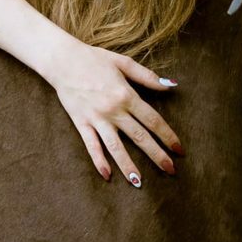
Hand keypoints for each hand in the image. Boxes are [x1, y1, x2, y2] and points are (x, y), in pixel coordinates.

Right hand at [46, 39, 182, 186]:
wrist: (62, 60)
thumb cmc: (94, 59)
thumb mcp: (123, 62)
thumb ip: (147, 76)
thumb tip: (170, 86)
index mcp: (126, 95)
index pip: (153, 120)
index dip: (168, 136)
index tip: (179, 150)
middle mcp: (113, 110)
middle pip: (139, 137)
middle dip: (156, 155)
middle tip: (170, 170)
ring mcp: (96, 119)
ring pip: (116, 147)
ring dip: (129, 165)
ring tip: (139, 182)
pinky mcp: (81, 123)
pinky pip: (91, 146)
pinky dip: (99, 161)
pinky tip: (107, 175)